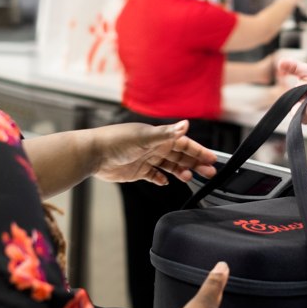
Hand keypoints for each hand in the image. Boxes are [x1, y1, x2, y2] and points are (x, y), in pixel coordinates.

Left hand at [91, 121, 217, 184]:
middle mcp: (154, 147)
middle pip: (180, 156)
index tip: (212, 158)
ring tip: (190, 178)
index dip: (199, 151)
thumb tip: (186, 124)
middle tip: (210, 172)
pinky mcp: (137, 171)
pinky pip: (154, 176)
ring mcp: (146, 159)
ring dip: (181, 171)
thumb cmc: (117, 141)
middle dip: (195, 163)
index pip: (184, 144)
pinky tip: (166, 182)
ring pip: (169, 166)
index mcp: (159, 137)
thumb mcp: (145, 137)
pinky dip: (161, 179)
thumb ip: (167, 133)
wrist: (94, 153)